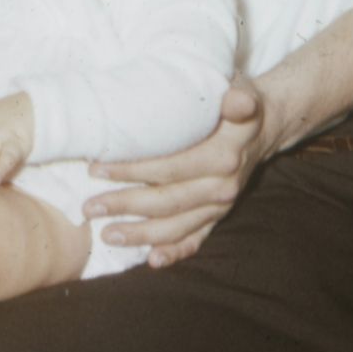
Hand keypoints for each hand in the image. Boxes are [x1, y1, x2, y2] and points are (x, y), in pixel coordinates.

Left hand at [85, 79, 272, 266]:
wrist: (264, 125)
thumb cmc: (236, 100)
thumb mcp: (239, 91)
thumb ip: (237, 99)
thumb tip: (238, 101)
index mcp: (223, 156)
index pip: (170, 167)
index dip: (133, 170)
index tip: (96, 168)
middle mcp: (222, 186)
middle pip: (167, 201)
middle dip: (125, 205)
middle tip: (89, 207)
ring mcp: (220, 204)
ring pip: (177, 226)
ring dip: (141, 234)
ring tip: (107, 236)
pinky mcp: (219, 215)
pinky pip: (197, 238)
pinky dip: (175, 251)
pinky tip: (152, 260)